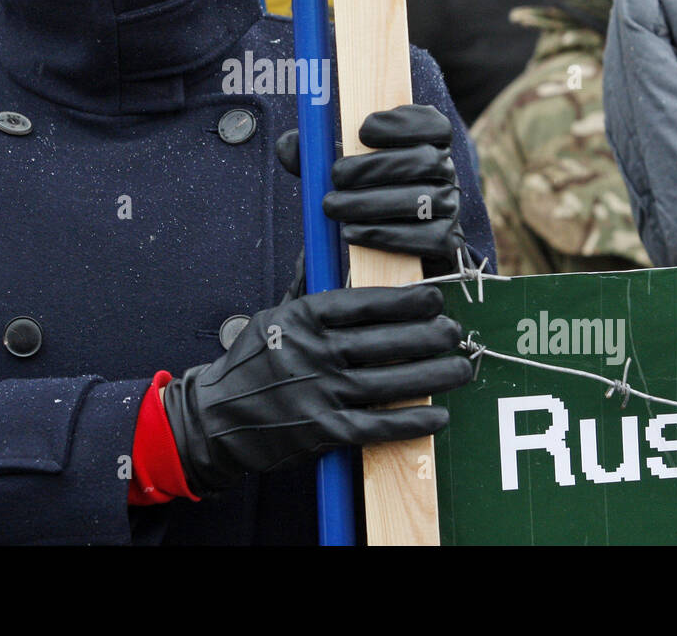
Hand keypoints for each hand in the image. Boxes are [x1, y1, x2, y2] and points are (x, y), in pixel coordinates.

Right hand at [160, 283, 470, 494]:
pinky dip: (411, 421)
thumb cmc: (252, 361)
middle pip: (385, 341)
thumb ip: (309, 286)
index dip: (406, 302)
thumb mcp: (276, 314)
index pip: (364, 304)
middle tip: (456, 333)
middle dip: (429, 337)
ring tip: (461, 368)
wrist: (215, 417)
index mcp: (303, 317)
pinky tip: (438, 415)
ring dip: (432, 376)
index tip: (434, 300)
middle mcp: (313, 352)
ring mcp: (318, 393)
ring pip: (388, 382)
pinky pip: (376, 425)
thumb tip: (328, 244)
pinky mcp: (322, 431)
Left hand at [277, 104, 466, 267]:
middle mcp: (447, 171)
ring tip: (332, 206)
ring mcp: (451, 207)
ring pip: (424, 200)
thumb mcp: (339, 168)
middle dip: (376, 167)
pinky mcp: (447, 241)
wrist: (386, 247)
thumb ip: (316, 154)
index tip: (362, 130)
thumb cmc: (362, 191)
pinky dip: (385, 235)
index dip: (403, 123)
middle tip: (336, 175)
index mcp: (429, 142)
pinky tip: (351, 233)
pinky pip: (427, 238)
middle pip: (426, 161)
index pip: (434, 124)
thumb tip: (288, 145)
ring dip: (372, 203)